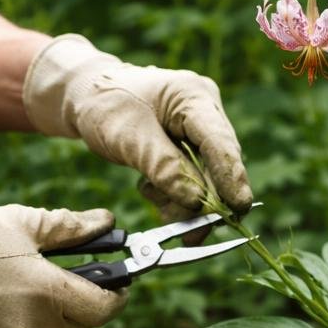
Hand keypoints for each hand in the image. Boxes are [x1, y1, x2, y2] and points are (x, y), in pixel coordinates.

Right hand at [0, 205, 127, 327]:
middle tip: (76, 284)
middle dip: (87, 308)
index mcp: (50, 293)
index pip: (105, 308)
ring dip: (56, 319)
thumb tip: (106, 222)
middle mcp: (36, 326)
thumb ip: (70, 226)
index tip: (119, 285)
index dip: (118, 296)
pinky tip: (7, 304)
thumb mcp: (23, 223)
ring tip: (35, 290)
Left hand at [22, 35, 254, 216]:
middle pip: (219, 163)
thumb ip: (164, 169)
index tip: (239, 209)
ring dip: (183, 197)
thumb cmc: (106, 105)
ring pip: (207, 174)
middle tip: (188, 232)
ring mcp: (200, 126)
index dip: (232, 178)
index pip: (221, 142)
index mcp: (194, 96)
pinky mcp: (191, 142)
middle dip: (203, 199)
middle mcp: (205, 109)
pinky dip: (174, 190)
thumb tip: (197, 202)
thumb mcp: (129, 138)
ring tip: (150, 194)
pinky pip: (193, 175)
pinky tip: (150, 187)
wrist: (88, 95)